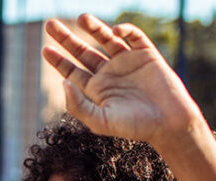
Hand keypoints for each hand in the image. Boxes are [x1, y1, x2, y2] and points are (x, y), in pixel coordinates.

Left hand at [43, 14, 202, 144]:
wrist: (169, 124)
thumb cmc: (134, 127)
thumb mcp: (100, 121)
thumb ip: (78, 105)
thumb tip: (63, 82)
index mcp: (96, 90)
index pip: (72, 71)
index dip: (58, 60)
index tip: (45, 49)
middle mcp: (109, 74)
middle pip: (82, 51)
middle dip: (66, 38)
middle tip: (50, 24)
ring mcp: (127, 62)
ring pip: (105, 40)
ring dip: (94, 28)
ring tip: (82, 18)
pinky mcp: (146, 55)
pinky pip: (134, 37)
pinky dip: (125, 31)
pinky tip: (114, 32)